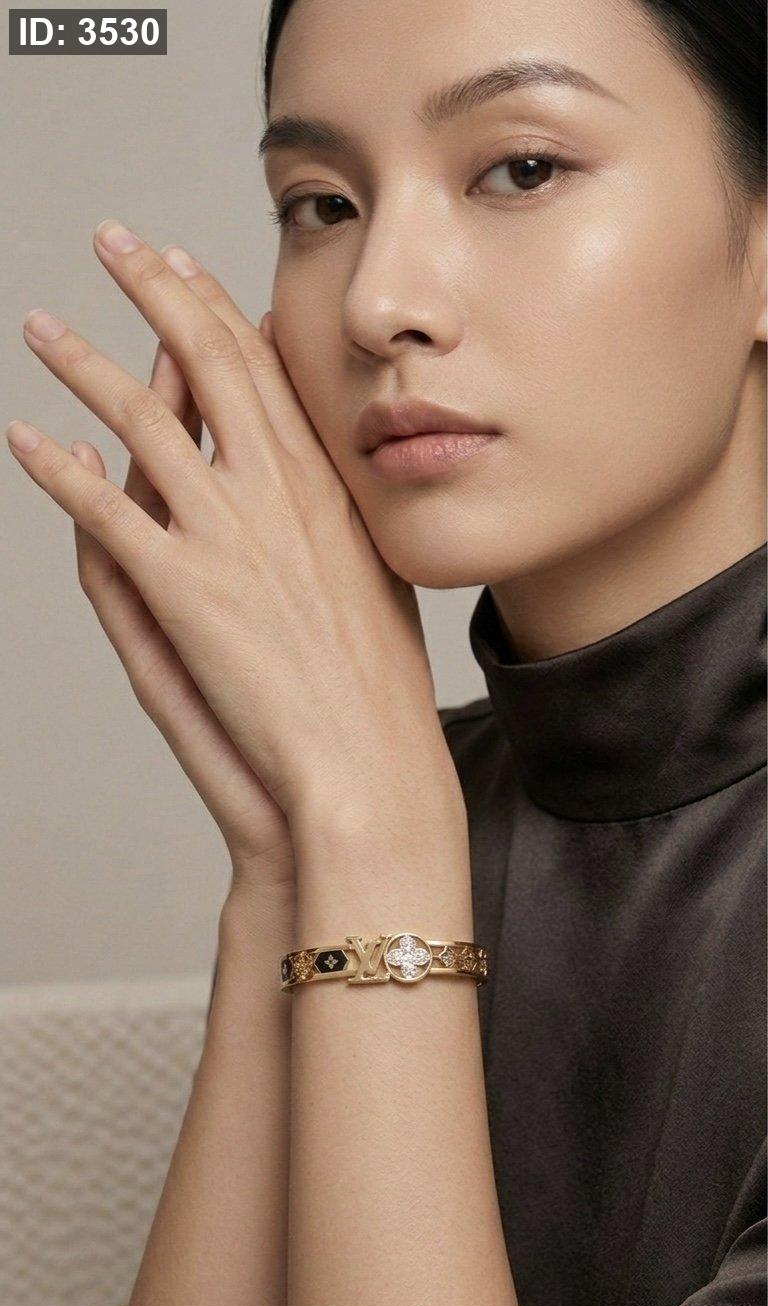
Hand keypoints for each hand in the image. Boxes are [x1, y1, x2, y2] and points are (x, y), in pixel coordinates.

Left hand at [7, 220, 454, 832]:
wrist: (372, 759)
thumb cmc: (381, 687)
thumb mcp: (378, 581)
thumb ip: (338, 522)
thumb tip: (312, 485)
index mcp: (326, 487)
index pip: (266, 371)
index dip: (221, 310)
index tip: (190, 268)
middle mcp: (277, 492)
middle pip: (206, 363)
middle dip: (155, 289)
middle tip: (116, 241)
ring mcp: (227, 534)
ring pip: (142, 419)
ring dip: (81, 362)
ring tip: (42, 325)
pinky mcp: (182, 586)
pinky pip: (102, 508)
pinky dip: (55, 469)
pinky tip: (22, 438)